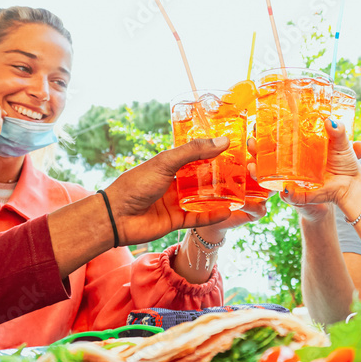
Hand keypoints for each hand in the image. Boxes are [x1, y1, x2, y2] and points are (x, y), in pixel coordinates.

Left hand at [105, 137, 231, 244]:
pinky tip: (228, 212)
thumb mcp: (166, 162)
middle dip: (221, 177)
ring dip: (220, 197)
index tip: (235, 149)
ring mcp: (176, 202)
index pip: (196, 156)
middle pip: (203, 179)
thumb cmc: (136, 183)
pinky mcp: (176, 221)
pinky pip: (198, 218)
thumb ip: (194, 152)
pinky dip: (212, 215)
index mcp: (170, 164)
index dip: (214, 153)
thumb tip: (223, 141)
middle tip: (244, 173)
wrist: (116, 216)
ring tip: (242, 193)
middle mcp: (175, 182)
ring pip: (203, 199)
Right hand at [250, 118, 360, 215]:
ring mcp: (294, 180)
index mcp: (298, 149)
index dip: (263, 133)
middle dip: (254, 151)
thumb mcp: (342, 144)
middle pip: (266, 158)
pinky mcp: (303, 195)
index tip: (256, 125)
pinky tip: (284, 190)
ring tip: (252, 166)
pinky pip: (292, 197)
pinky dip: (288, 195)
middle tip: (251, 142)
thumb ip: (339, 133)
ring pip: (271, 178)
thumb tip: (331, 121)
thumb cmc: (344, 163)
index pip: (276, 140)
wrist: (353, 185)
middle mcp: (292, 165)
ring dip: (259, 173)